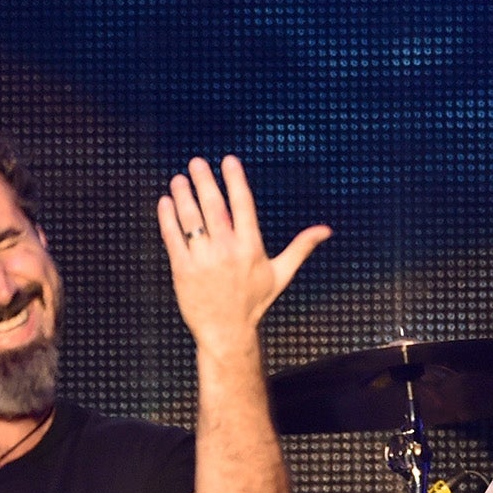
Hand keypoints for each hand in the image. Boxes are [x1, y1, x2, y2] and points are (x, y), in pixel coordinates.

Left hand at [157, 156, 329, 347]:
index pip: (243, 205)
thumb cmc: (254, 302)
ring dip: (183, 195)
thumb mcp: (281, 274)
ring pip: (191, 219)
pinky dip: (168, 217)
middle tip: (196, 162)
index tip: (228, 160)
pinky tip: (166, 202)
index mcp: (251, 247)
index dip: (235, 180)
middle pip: (213, 206)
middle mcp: (228, 250)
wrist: (227, 332)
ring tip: (179, 179)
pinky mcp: (183, 270)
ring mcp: (203, 260)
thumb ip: (300, 248)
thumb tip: (326, 230)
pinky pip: (173, 237)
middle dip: (204, 181)